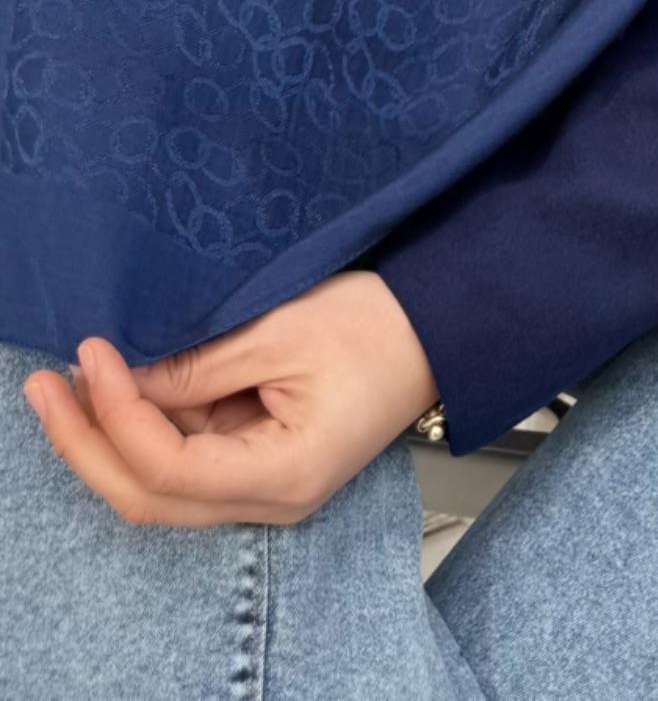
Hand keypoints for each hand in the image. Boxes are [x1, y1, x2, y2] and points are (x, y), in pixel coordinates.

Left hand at [18, 270, 440, 527]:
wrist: (443, 324)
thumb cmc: (382, 324)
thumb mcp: (284, 331)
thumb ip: (199, 364)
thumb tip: (123, 380)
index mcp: (284, 476)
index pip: (170, 468)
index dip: (118, 414)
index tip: (90, 356)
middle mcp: (271, 501)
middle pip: (151, 496)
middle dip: (87, 442)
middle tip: (45, 386)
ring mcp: (266, 488)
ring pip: (160, 483)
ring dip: (110, 435)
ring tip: (71, 379)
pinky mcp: (262, 462)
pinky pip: (186, 458)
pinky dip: (147, 425)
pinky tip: (120, 386)